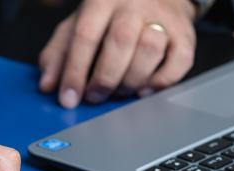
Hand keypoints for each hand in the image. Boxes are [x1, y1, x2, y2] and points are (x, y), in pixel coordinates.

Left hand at [39, 0, 196, 107]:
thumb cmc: (111, 14)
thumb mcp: (78, 23)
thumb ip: (58, 52)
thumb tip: (47, 84)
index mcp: (102, 0)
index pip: (85, 35)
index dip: (75, 71)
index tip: (68, 98)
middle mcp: (134, 5)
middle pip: (120, 42)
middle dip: (104, 78)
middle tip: (95, 97)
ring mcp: (163, 18)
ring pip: (150, 49)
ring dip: (131, 80)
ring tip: (119, 91)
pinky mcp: (185, 35)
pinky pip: (179, 62)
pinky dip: (160, 82)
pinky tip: (144, 89)